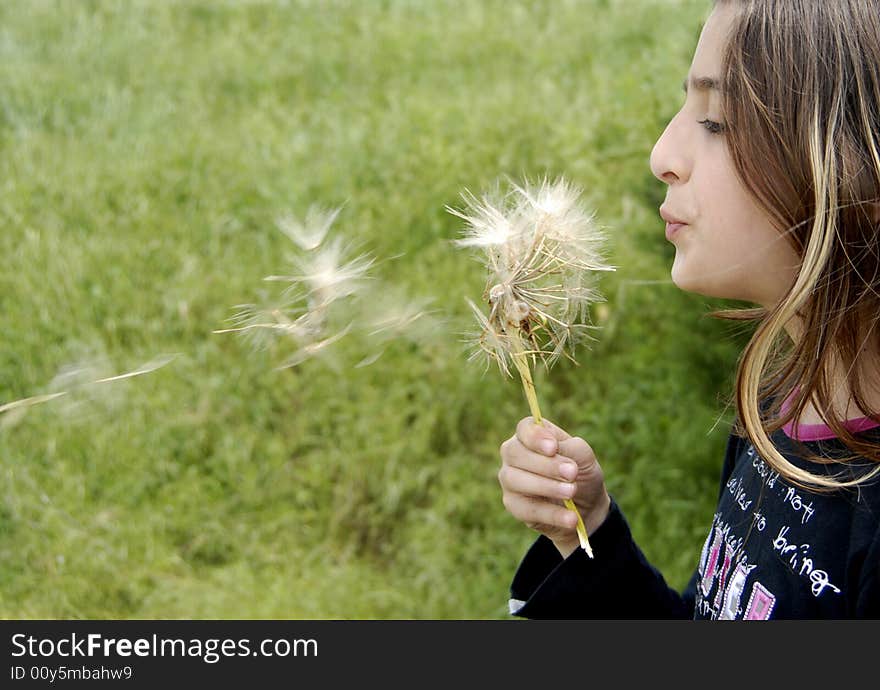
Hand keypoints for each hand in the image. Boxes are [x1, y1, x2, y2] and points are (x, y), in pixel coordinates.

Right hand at [499, 416, 611, 556]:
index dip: (535, 437)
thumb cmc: (580, 473)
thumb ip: (571, 448)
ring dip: (547, 487)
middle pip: (515, 453)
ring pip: (515, 480)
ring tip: (571, 492)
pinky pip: (526, 509)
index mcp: (531, 436)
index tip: (553, 448)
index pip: (524, 429)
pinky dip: (551, 513)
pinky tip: (571, 517)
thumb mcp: (584, 456)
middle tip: (572, 473)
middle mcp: (513, 455)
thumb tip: (554, 452)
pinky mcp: (513, 505)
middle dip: (545, 464)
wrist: (585, 506)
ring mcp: (509, 480)